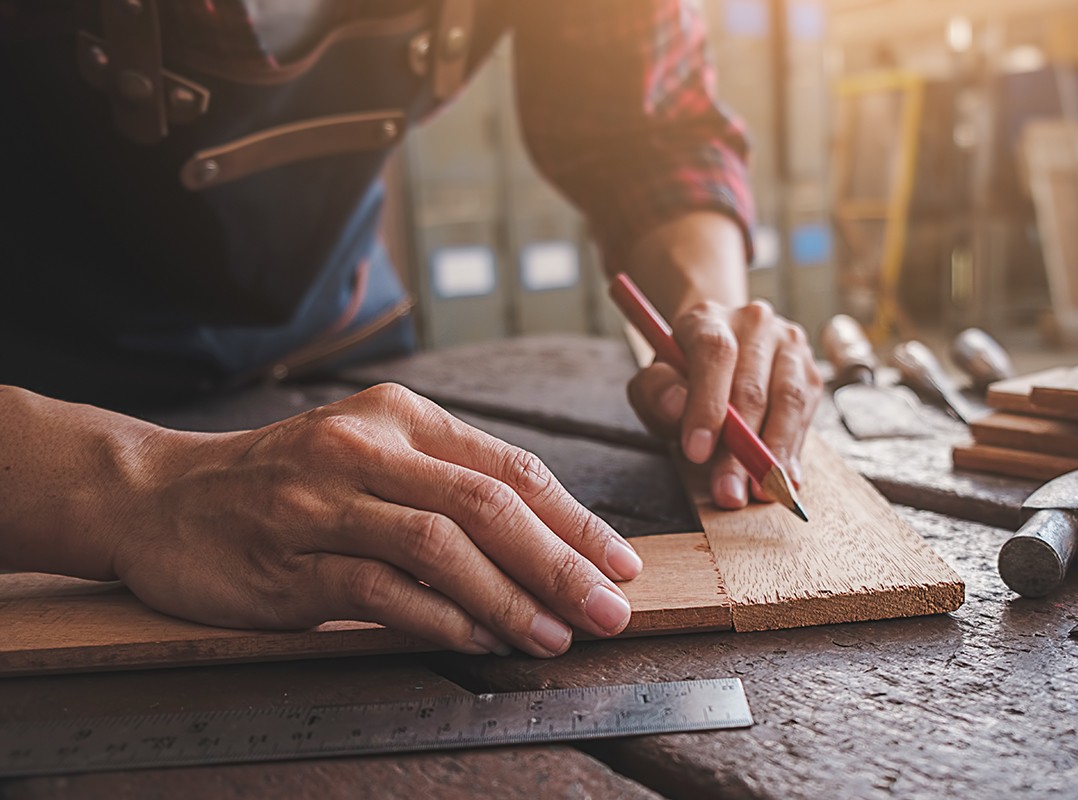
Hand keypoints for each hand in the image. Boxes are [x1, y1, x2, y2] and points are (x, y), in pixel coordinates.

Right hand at [111, 384, 642, 657]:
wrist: (159, 496)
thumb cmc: (287, 483)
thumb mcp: (372, 456)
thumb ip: (449, 487)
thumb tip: (551, 545)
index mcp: (402, 417)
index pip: (511, 468)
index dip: (574, 520)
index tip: (620, 564)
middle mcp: (366, 447)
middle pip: (487, 505)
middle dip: (560, 562)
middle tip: (608, 610)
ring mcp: (323, 502)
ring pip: (439, 546)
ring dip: (508, 597)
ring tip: (553, 636)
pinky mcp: (289, 559)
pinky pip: (379, 590)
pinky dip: (439, 618)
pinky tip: (478, 640)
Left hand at [627, 300, 822, 507]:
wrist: (717, 354)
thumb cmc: (682, 377)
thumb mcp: (654, 384)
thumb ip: (655, 391)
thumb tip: (677, 405)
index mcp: (708, 318)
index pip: (713, 353)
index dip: (707, 403)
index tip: (697, 451)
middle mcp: (753, 322)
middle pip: (751, 386)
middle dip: (739, 448)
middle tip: (729, 492)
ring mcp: (788, 344)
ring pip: (788, 400)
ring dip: (774, 452)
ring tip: (760, 491)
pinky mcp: (809, 370)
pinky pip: (805, 413)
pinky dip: (794, 449)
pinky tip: (785, 478)